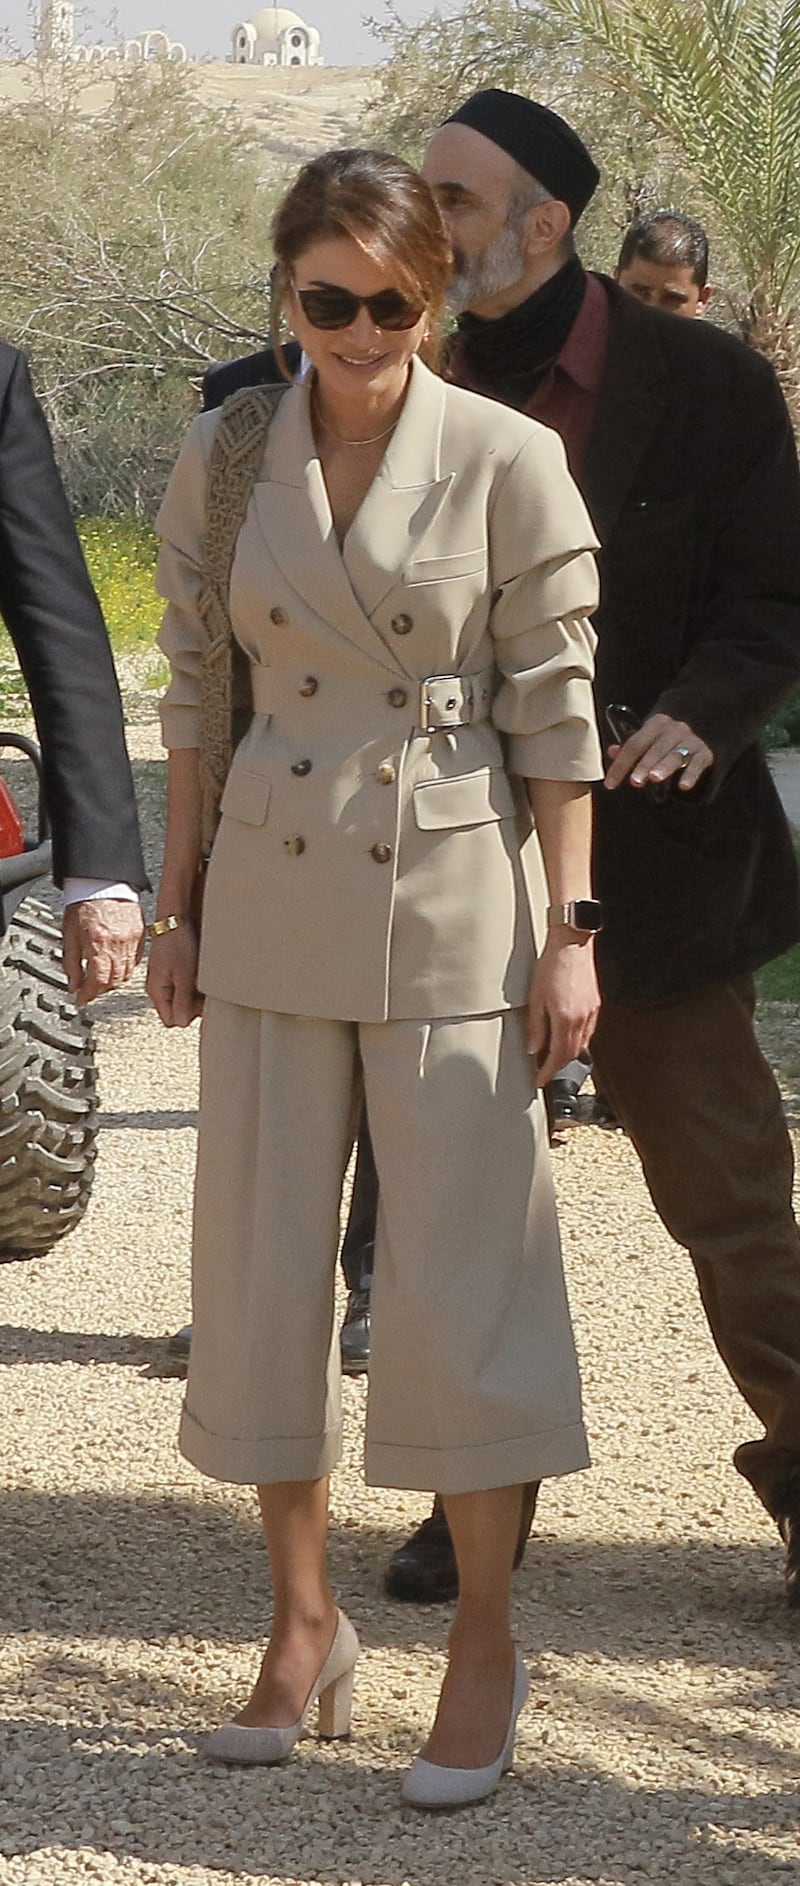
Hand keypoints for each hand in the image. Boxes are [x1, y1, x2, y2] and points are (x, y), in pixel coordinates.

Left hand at [62, 899, 144, 1006]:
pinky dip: (127, 968)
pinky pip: (137, 960)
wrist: (103, 881)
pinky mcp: (141, 934)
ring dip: (114, 981)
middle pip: (114, 980)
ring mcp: (133, 939)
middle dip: (101, 990)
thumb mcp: (69, 934)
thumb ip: (70, 962)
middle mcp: (118, 943)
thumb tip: (73, 984)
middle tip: (90, 990)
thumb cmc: (84, 903)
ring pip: (127, 973)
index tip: (82, 999)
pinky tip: (116, 965)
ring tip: (103, 979)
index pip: (97, 981)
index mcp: (98, 943)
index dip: (88, 994)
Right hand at [146, 922, 203, 1027]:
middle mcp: (158, 989)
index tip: (200, 1003)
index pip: (171, 1020)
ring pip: (182, 1000)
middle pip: (177, 1012)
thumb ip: (183, 1000)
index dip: (187, 1016)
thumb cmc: (177, 943)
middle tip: (204, 991)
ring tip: (203, 980)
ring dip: (194, 995)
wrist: (175, 919)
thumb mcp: (183, 974)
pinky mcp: (172, 973)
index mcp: (157, 991)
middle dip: (192, 1007)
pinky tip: (200, 975)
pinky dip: (193, 986)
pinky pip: (183, 988)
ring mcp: (165, 981)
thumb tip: (182, 1024)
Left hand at [528, 932, 599, 1086]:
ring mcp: (591, 1013)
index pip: (557, 1057)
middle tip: (544, 1072)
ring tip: (553, 1058)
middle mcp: (581, 1020)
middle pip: (571, 1055)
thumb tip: (533, 1048)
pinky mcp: (595, 1006)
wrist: (572, 944)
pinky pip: (588, 1033)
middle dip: (557, 1067)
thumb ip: (535, 1026)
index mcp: (565, 1020)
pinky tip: (567, 1038)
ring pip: (581, 1045)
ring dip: (567, 1055)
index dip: (547, 1072)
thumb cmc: (552, 965)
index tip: (539, 1080)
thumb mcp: (536, 997)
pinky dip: (577, 1042)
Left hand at [604, 713, 712, 793]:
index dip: (621, 764)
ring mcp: (690, 740)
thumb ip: (631, 747)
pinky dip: (691, 775)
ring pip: (675, 755)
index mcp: (655, 724)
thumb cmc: (668, 738)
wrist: (705, 726)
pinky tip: (683, 786)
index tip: (610, 783)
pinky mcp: (705, 753)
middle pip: (655, 749)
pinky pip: (697, 764)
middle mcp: (673, 730)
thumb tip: (612, 751)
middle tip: (635, 781)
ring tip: (654, 778)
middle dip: (644, 765)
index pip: (634, 744)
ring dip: (664, 766)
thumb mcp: (650, 737)